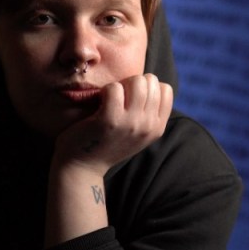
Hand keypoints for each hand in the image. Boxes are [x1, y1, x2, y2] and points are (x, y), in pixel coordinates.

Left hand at [52, 73, 173, 174]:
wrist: (83, 168)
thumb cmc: (107, 143)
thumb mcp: (137, 133)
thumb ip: (148, 112)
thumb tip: (152, 83)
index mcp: (157, 128)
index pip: (165, 89)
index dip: (147, 86)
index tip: (132, 98)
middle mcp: (148, 126)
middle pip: (151, 81)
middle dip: (132, 82)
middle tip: (118, 97)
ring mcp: (131, 123)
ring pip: (136, 81)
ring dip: (120, 85)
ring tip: (110, 100)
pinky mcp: (110, 120)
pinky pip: (114, 88)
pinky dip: (105, 90)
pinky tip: (99, 103)